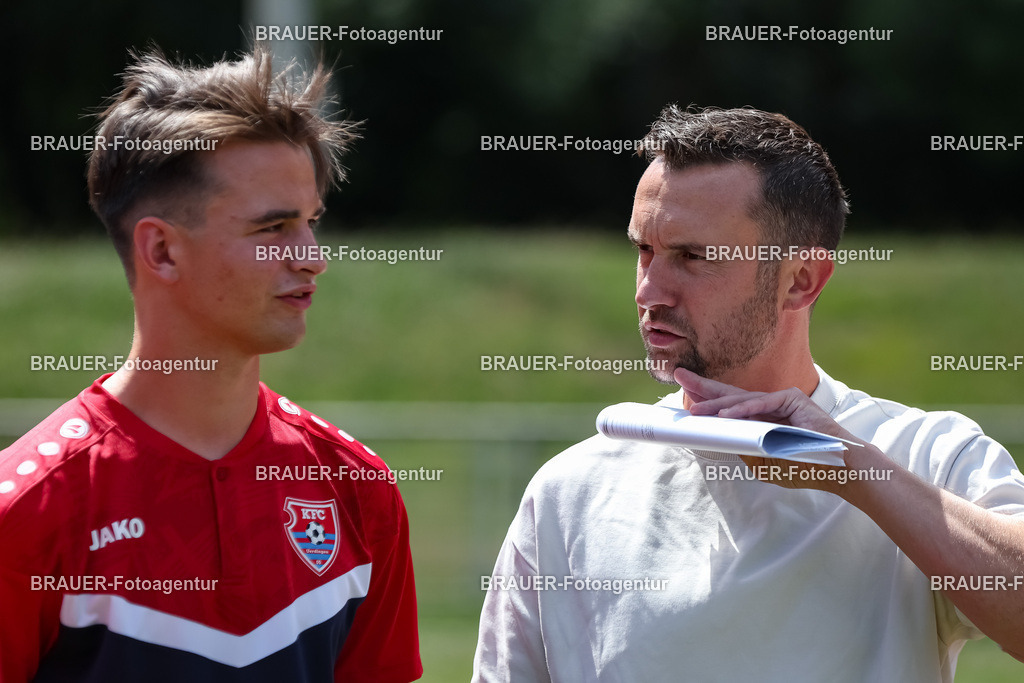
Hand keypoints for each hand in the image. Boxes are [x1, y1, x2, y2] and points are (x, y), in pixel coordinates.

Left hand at [674, 368, 879, 492]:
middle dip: (702, 387)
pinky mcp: (792, 398)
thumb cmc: (803, 467)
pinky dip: (743, 411)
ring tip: (694, 410)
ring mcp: (780, 400)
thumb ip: (743, 447)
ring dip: (716, 405)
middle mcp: (768, 406)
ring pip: (741, 401)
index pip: (728, 407)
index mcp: (760, 419)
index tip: (681, 395)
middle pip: (729, 396)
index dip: (705, 399)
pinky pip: (762, 405)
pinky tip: (724, 417)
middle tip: (679, 375)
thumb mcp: (764, 461)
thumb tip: (717, 436)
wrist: (838, 468)